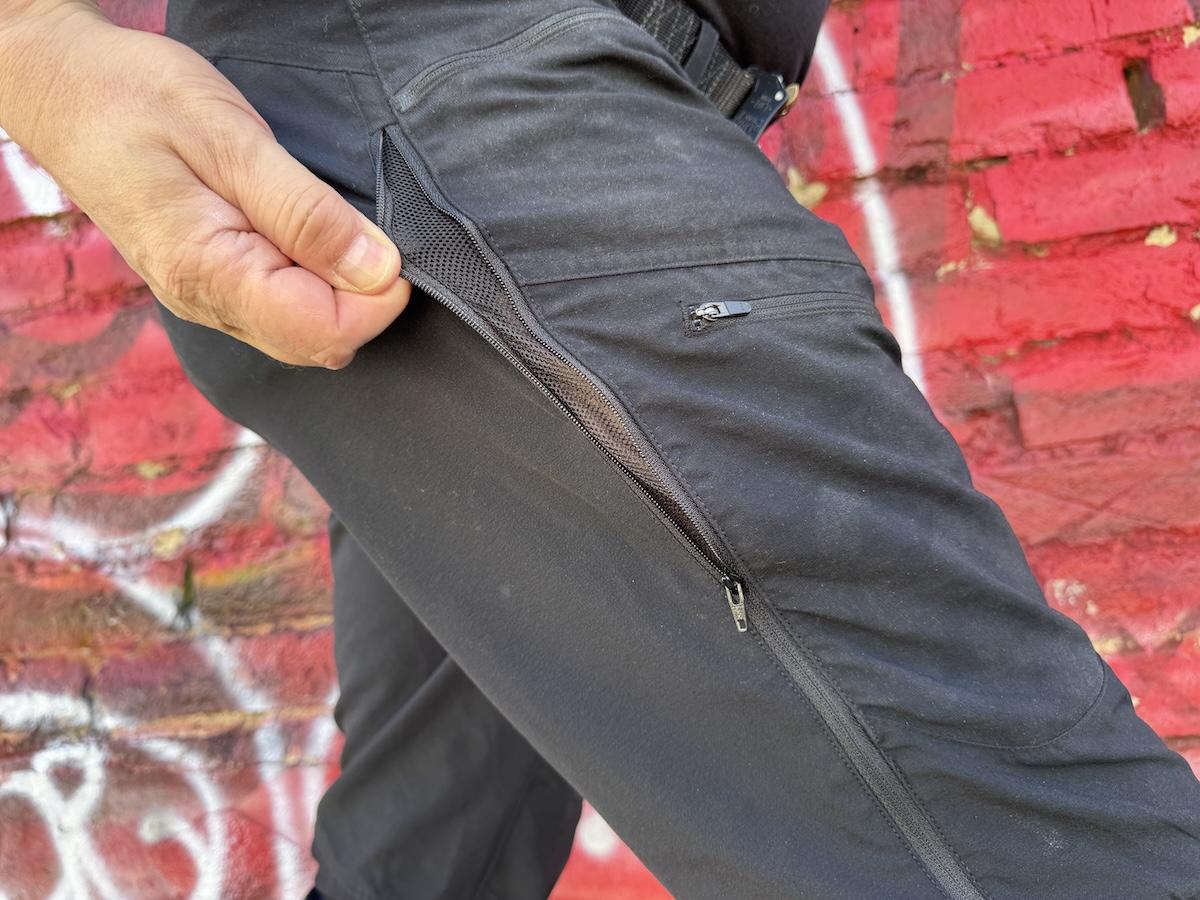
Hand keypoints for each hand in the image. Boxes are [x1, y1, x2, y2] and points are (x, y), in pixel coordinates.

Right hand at [0, 1, 409, 368]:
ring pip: (302, 334)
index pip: (322, 331)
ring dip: (341, 294)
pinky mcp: (209, 286)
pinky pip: (280, 313)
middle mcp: (206, 304)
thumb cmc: (137, 98)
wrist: (63, 88)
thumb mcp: (234, 141)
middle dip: (364, 301)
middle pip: (317, 343)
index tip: (394, 251)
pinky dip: (316, 289)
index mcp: (208, 273)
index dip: (376, 300)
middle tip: (369, 231)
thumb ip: (307, 214)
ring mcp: (205, 301)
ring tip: (336, 228)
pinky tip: (315, 242)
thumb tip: (377, 270)